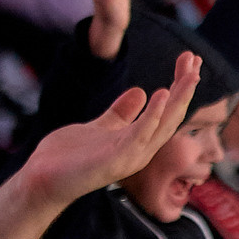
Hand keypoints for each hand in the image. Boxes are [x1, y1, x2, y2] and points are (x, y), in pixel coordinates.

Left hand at [16, 52, 200, 206]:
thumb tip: (141, 91)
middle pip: (171, 115)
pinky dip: (153, 115)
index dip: (180, 86)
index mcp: (138, 141)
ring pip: (163, 124)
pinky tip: (161, 93)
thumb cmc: (69, 157)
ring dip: (178, 98)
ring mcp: (130, 156)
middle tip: (195, 59)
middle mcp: (140, 150)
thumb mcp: (100, 127)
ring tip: (190, 74)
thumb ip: (120, 113)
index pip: (166, 111)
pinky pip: (140, 135)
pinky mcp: (116, 160)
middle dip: (185, 87)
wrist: (43, 179)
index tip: (188, 60)